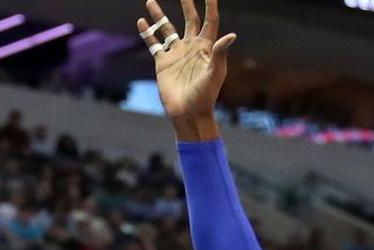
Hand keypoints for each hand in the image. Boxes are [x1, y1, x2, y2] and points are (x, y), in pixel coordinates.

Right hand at [136, 0, 235, 140]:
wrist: (188, 114)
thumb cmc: (205, 96)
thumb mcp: (215, 74)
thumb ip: (220, 53)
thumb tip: (232, 35)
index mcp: (206, 48)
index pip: (209, 22)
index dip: (210, 7)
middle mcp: (191, 47)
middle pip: (189, 20)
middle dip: (186, 4)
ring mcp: (176, 54)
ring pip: (166, 29)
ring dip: (159, 15)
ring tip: (150, 1)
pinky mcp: (162, 63)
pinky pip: (153, 44)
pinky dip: (147, 33)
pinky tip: (141, 21)